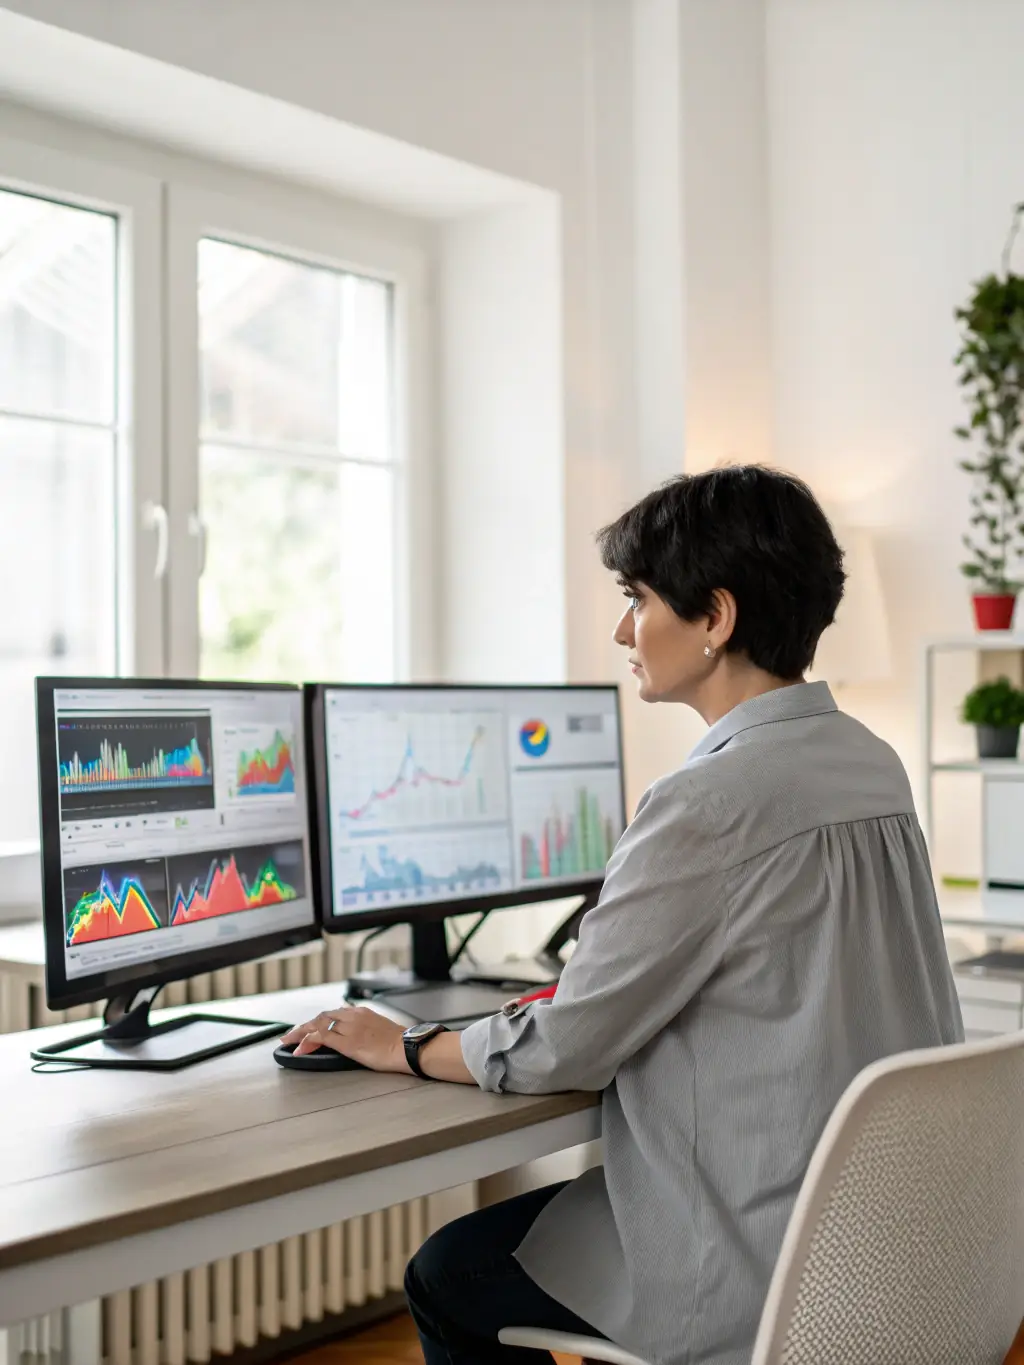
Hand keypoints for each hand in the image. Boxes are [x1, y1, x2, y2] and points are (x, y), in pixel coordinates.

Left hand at [280, 1006, 410, 1073]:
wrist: (406, 1047)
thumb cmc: (399, 1042)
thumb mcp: (380, 1027)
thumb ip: (366, 1026)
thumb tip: (359, 1034)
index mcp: (361, 1012)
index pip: (333, 1013)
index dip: (318, 1021)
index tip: (309, 1028)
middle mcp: (353, 1016)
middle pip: (322, 1017)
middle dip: (305, 1026)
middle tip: (292, 1034)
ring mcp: (348, 1028)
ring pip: (317, 1025)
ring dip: (301, 1032)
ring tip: (288, 1040)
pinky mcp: (346, 1042)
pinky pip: (320, 1038)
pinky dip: (307, 1042)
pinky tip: (298, 1048)